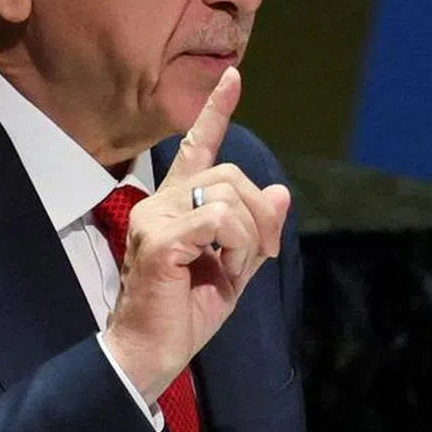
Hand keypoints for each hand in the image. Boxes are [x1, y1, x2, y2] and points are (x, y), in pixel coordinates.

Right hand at [102, 67, 291, 403]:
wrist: (152, 353)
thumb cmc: (185, 313)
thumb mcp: (234, 268)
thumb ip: (255, 230)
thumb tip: (279, 192)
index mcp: (175, 204)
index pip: (197, 147)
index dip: (216, 112)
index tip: (233, 78)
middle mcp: (159, 202)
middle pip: (230, 174)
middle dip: (259, 213)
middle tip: (262, 253)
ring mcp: (156, 217)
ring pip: (227, 195)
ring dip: (249, 235)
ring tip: (234, 266)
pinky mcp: (160, 238)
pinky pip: (218, 220)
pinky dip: (237, 244)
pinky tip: (223, 268)